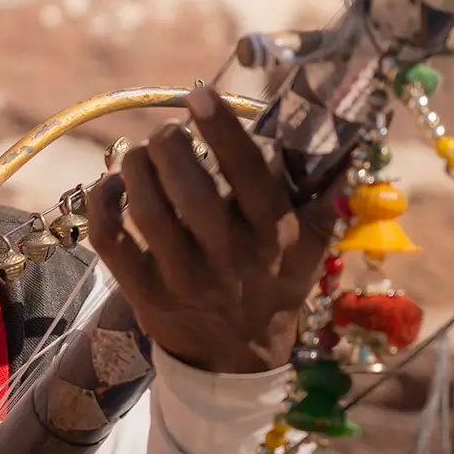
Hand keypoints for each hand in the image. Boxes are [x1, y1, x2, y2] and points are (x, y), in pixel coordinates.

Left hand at [84, 85, 338, 374]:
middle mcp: (230, 260)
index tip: (199, 94)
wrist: (239, 359)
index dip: (222, 129)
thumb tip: (350, 137)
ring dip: (135, 168)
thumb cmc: (274, 281)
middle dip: (170, 146)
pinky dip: (104, 203)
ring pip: (147, 210)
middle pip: (190, 190)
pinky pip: (110, 240)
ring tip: (140, 154)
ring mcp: (184, 281)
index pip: (249, 174)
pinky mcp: (145, 295)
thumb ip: (325, 191)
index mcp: (274, 238)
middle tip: (167, 133)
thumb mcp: (309, 243)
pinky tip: (112, 184)